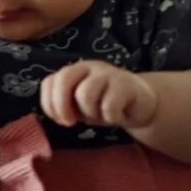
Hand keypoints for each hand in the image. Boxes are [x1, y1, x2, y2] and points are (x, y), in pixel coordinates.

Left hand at [40, 60, 156, 130]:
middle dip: (61, 105)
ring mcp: (108, 73)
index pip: (49, 81)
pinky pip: (109, 105)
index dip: (48, 103)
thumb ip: (65, 105)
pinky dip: (110, 117)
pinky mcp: (126, 84)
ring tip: (101, 114)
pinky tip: (118, 116)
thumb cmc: (105, 105)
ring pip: (85, 94)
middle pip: (64, 79)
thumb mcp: (80, 107)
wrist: (142, 105)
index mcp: (74, 71)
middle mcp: (89, 67)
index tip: (60, 120)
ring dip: (90, 112)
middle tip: (70, 122)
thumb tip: (56, 114)